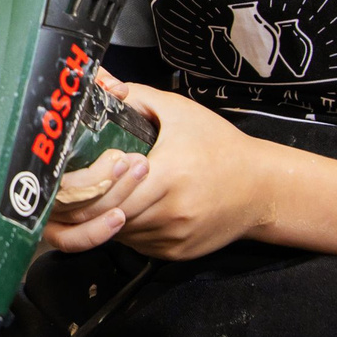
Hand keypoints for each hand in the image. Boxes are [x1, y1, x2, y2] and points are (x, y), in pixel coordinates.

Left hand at [42, 76, 274, 260]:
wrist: (261, 189)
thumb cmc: (221, 148)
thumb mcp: (180, 112)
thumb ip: (136, 97)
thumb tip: (103, 84)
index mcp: (168, 174)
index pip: (108, 191)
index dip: (89, 182)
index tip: (78, 171)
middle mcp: (170, 211)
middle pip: (107, 216)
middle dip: (87, 203)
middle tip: (74, 187)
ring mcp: (172, 237)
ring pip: (118, 233)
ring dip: (104, 217)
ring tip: (103, 194)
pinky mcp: (174, 253)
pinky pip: (135, 244)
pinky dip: (124, 229)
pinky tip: (128, 208)